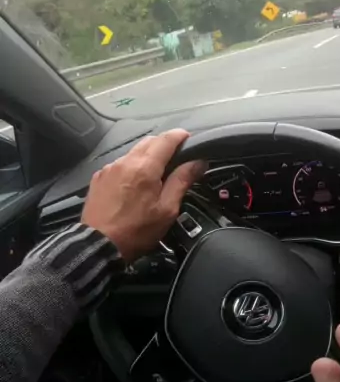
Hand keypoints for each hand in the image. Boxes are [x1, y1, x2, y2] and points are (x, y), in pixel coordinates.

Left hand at [81, 129, 205, 261]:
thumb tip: (198, 162)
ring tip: (155, 174)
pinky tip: (134, 184)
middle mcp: (125, 162)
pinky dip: (131, 167)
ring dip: (147, 156)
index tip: (188, 138)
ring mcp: (109, 169)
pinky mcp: (98, 178)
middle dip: (164, 144)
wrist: (98, 246)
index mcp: (145, 168)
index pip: (166, 139)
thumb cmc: (136, 231)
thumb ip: (182, 181)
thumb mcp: (167, 209)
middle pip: (149, 141)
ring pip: (133, 152)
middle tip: (176, 158)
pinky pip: (120, 164)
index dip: (180, 135)